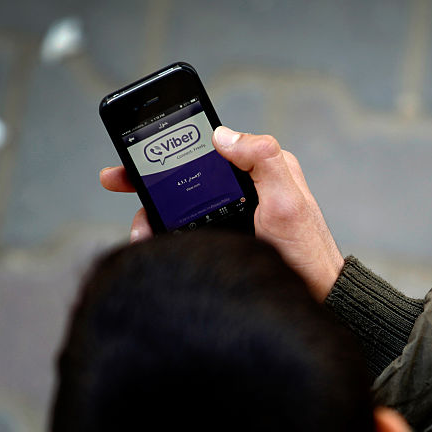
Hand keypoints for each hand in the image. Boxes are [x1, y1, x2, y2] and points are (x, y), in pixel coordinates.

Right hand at [98, 127, 343, 300]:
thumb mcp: (287, 200)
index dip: (167, 147)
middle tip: (116, 183)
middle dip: (148, 182)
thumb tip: (223, 135)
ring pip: (180, 205)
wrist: (315, 297)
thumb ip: (262, 160)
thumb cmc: (306, 251)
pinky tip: (157, 249)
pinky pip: (188, 230)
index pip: (206, 147)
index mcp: (260, 167)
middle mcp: (245, 186)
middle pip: (184, 175)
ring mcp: (234, 213)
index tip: (135, 154)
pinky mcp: (227, 237)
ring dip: (153, 216)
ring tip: (142, 238)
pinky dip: (167, 237)